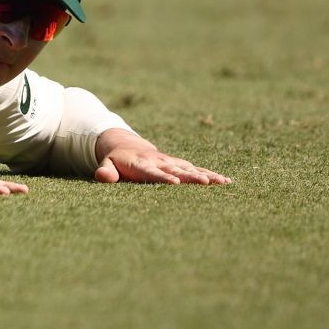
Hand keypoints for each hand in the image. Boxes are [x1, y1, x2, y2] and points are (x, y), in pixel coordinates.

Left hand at [93, 129, 229, 185]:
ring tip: (222, 182)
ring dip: (207, 176)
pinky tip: (226, 181)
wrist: (127, 146)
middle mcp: (160, 162)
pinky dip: (211, 174)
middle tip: (206, 182)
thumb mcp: (106, 164)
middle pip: (177, 171)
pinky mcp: (180, 164)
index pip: (153, 173)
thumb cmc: (117, 161)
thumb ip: (106, 172)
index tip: (176, 183)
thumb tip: (102, 176)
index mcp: (142, 164)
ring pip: (191, 169)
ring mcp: (172, 163)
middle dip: (191, 177)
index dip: (164, 178)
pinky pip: (197, 169)